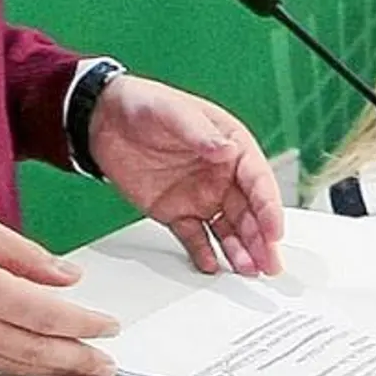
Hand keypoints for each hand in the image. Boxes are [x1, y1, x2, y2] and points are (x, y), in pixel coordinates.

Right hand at [0, 205, 118, 375]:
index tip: (107, 327)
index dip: (83, 324)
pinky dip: (21, 369)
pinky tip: (39, 367)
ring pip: (15, 366)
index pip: (46, 314)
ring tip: (83, 371)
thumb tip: (67, 275)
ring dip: (54, 372)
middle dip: (77, 360)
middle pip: (36, 350)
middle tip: (106, 364)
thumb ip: (28, 254)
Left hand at [89, 75, 284, 276]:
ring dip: (239, 250)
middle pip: (249, 212)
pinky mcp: (175, 212)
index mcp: (231, 147)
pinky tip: (211, 266)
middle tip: (269, 264)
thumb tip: (227, 150)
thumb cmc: (144, 105)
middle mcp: (221, 175)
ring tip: (246, 270)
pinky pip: (194, 237)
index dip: (269, 207)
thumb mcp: (173, 111)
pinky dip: (203, 253)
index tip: (274, 231)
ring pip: (228, 229)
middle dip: (261, 239)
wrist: (101, 120)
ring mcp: (200, 196)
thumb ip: (200, 132)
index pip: (257, 181)